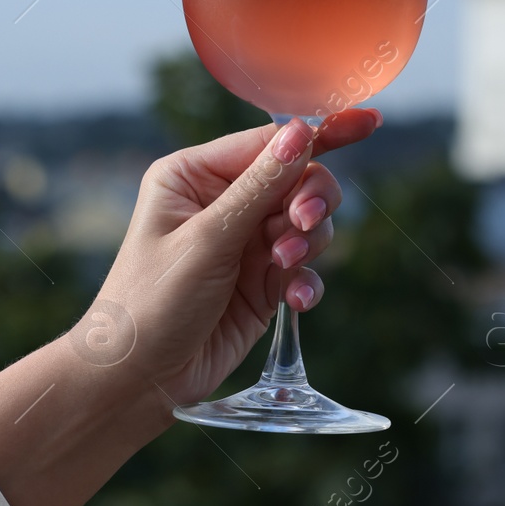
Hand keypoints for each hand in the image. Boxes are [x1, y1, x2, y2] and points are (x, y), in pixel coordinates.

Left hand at [88, 110, 379, 406]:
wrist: (138, 381)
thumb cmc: (151, 303)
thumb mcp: (207, 239)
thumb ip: (260, 186)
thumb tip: (303, 132)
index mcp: (194, 176)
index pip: (267, 144)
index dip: (318, 135)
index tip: (366, 123)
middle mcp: (221, 203)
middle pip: (297, 181)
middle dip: (310, 201)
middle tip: (302, 226)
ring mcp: (244, 244)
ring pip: (307, 224)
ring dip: (307, 244)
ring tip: (282, 269)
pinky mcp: (261, 284)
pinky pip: (303, 269)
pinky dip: (305, 281)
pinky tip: (294, 300)